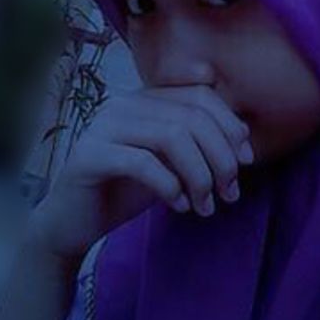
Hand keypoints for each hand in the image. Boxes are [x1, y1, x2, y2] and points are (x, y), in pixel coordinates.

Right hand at [27, 85, 253, 259]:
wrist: (73, 223)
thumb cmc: (126, 190)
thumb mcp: (171, 163)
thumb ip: (199, 145)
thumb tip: (244, 138)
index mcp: (146, 98)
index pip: (201, 96)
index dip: (230, 126)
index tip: (246, 162)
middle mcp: (123, 103)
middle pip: (191, 117)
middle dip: (221, 157)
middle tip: (230, 193)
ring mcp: (103, 125)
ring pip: (172, 136)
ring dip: (200, 175)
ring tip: (206, 205)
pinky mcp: (88, 155)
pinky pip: (142, 162)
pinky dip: (170, 185)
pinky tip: (180, 206)